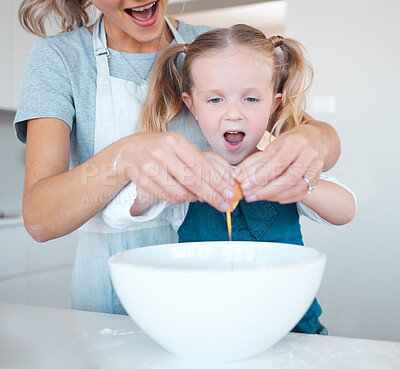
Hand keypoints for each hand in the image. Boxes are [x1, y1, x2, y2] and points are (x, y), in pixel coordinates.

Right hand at [119, 132, 234, 210]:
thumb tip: (221, 180)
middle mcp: (162, 153)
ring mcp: (150, 168)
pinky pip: (168, 197)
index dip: (216, 181)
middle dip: (212, 195)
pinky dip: (180, 199)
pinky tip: (186, 195)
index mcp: (175, 141)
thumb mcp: (179, 145)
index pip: (200, 165)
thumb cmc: (160, 148)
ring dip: (194, 198)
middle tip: (225, 204)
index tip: (229, 192)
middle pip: (192, 181)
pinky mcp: (144, 182)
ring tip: (202, 196)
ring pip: (179, 192)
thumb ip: (198, 159)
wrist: (129, 152)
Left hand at [236, 124, 324, 203]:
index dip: (262, 176)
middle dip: (266, 190)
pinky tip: (272, 198)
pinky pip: (302, 193)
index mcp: (296, 142)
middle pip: (289, 178)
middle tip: (249, 195)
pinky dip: (286, 197)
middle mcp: (309, 154)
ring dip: (274, 196)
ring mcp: (316, 167)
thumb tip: (238, 174)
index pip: (279, 162)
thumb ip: (258, 159)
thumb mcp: (274, 145)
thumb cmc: (289, 142)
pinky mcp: (317, 178)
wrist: (314, 139)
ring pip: (297, 188)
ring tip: (257, 197)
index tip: (246, 184)